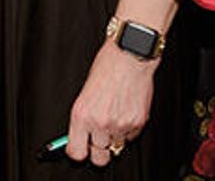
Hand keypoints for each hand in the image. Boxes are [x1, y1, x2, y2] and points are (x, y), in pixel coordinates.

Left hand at [64, 42, 153, 165]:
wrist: (129, 56)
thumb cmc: (106, 67)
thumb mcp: (84, 93)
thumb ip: (83, 118)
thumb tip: (81, 136)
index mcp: (82, 114)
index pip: (76, 152)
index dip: (78, 151)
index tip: (80, 148)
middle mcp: (100, 123)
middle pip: (99, 159)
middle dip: (98, 151)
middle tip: (98, 139)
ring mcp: (120, 125)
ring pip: (116, 148)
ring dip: (114, 137)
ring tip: (114, 116)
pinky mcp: (138, 123)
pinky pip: (131, 137)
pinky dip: (128, 129)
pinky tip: (125, 111)